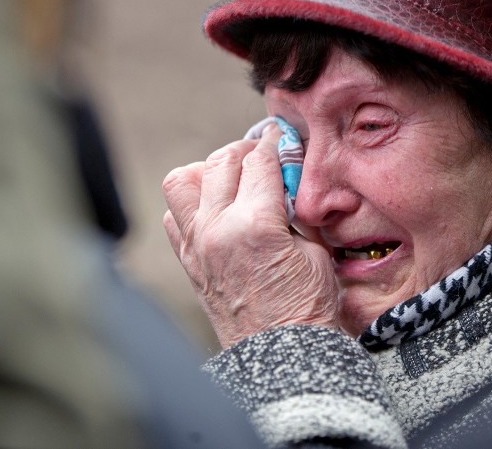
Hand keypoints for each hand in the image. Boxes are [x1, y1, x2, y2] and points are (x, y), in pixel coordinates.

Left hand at [162, 124, 338, 347]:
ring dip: (208, 171)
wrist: (279, 356)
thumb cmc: (306, 309)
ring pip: (183, 180)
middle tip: (264, 156)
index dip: (276, 143)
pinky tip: (215, 210)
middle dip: (246, 150)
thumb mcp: (317, 251)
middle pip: (221, 161)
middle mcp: (217, 229)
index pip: (260, 160)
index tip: (283, 136)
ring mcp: (196, 245)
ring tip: (231, 179)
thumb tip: (289, 179)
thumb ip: (298, 209)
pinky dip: (191, 203)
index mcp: (254, 224)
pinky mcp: (187, 261)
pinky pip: (174, 215)